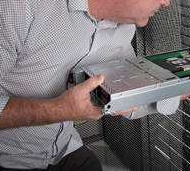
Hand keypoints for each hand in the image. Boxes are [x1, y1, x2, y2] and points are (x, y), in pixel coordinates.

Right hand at [0, 73, 138, 130]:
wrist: (56, 110)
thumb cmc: (66, 104)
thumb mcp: (81, 90)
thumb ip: (92, 83)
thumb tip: (101, 77)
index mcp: (96, 111)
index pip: (114, 110)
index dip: (125, 108)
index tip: (133, 107)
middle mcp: (95, 113)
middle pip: (112, 110)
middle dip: (122, 106)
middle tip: (131, 103)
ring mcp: (92, 112)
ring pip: (106, 108)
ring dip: (113, 104)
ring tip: (121, 100)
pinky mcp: (87, 109)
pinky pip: (99, 105)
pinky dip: (105, 101)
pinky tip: (104, 96)